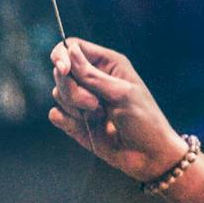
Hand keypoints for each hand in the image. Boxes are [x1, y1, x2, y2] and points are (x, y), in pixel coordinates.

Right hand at [49, 37, 186, 182]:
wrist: (148, 155)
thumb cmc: (143, 119)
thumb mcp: (120, 93)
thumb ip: (91, 75)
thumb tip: (68, 52)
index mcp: (108, 64)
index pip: (73, 48)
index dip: (62, 56)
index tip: (64, 70)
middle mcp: (93, 78)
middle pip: (61, 71)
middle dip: (73, 89)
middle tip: (96, 103)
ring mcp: (83, 100)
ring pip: (57, 93)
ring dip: (74, 106)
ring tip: (99, 115)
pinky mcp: (75, 121)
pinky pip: (55, 114)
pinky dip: (67, 121)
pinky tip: (86, 127)